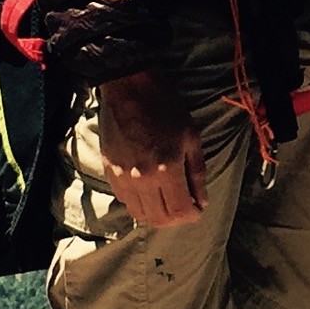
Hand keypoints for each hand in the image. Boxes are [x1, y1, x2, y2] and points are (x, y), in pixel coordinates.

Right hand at [97, 70, 206, 226]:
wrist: (129, 89)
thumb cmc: (165, 108)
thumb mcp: (191, 137)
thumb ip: (196, 173)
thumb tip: (201, 201)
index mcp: (166, 169)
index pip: (179, 211)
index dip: (192, 215)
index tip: (197, 208)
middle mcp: (142, 178)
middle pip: (158, 219)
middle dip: (175, 219)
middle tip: (183, 207)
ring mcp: (122, 176)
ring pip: (138, 213)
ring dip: (155, 213)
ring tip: (165, 200)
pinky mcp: (108, 171)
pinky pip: (124, 199)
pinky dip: (138, 202)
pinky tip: (147, 189)